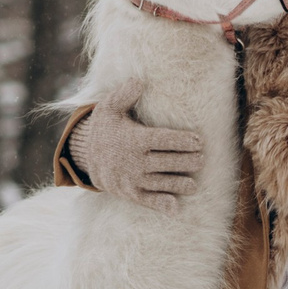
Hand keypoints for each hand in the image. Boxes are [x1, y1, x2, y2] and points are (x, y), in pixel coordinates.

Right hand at [69, 79, 205, 213]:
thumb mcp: (109, 108)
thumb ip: (124, 95)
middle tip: (202, 159)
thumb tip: (139, 80)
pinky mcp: (130, 193)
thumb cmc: (104, 129)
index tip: (198, 141)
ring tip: (193, 184)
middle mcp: (134, 161)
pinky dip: (161, 205)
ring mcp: (132, 179)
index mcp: (134, 139)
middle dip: (187, 161)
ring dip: (179, 183)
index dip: (183, 140)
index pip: (163, 140)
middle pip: (167, 162)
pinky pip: (148, 200)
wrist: (85, 158)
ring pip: (162, 182)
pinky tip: (175, 207)